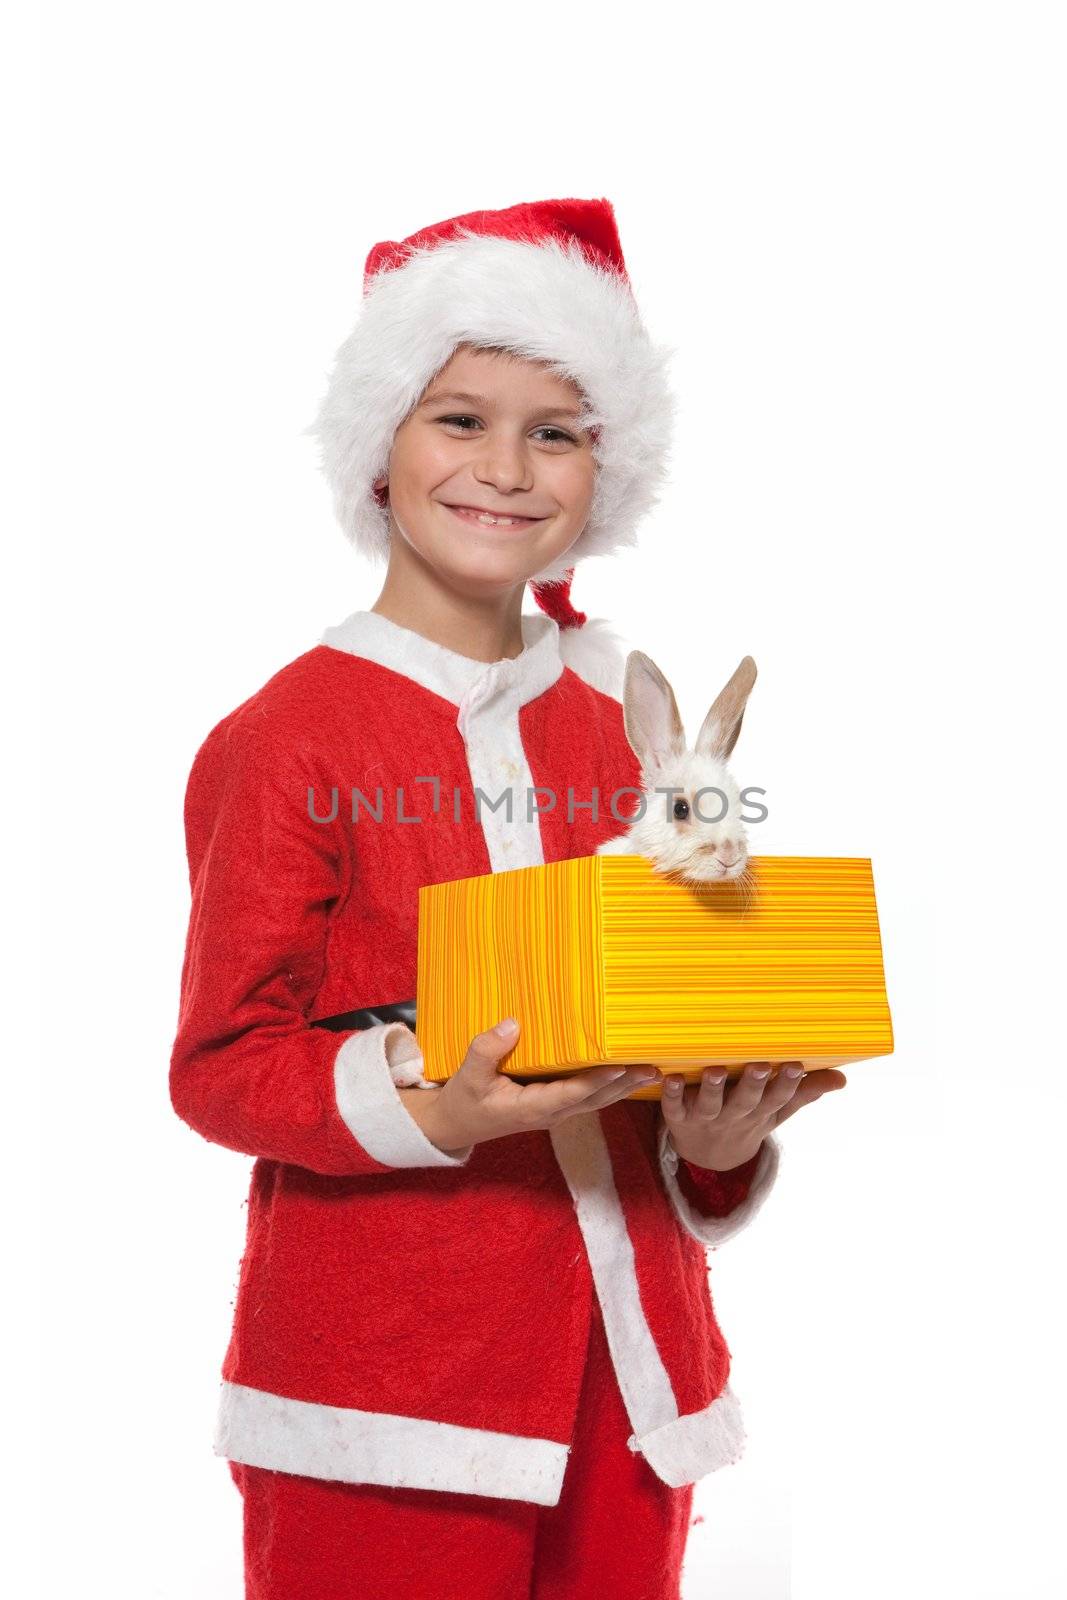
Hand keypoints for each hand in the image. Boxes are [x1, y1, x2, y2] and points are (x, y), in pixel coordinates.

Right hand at [399, 1019, 659, 1154]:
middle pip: (595, 1099)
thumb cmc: (465, 1100)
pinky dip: (610, 1086)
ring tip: (653, 1070)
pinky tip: (627, 1073)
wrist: (459, 1124)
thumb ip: (487, 1050)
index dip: (596, 1082)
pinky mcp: (555, 1104)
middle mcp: (551, 1112)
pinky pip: (588, 1096)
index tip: (619, 1068)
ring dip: (625, 1086)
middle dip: (624, 1084)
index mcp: (532, 1108)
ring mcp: (556, 1111)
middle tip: (653, 1068)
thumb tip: (513, 1024)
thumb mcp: (467, 1075)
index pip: (571, 1094)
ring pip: (597, 1100)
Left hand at [659, 1061, 847, 1171]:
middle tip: (760, 1065)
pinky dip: (671, 1094)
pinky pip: (672, 1107)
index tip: (795, 1064)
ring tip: (715, 1070)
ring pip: (709, 1105)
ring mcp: (705, 1119)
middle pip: (745, 1102)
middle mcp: (734, 1117)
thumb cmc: (748, 1120)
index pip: (777, 1100)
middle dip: (753, 1085)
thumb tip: (842, 1079)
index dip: (787, 1084)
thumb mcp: (777, 1112)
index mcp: (760, 1113)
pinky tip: (669, 1077)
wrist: (708, 1156)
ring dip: (711, 1089)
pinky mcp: (678, 1118)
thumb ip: (804, 1093)